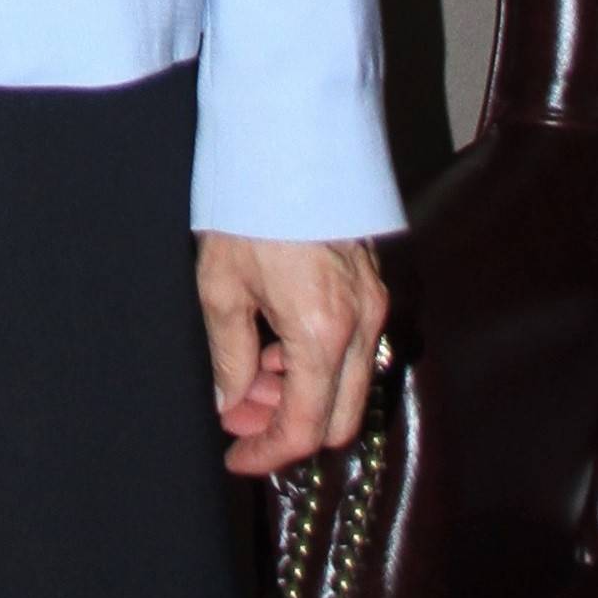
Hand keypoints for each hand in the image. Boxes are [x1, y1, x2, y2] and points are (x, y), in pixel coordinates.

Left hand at [197, 231, 388, 478]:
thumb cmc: (247, 208)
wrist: (287, 140)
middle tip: (240, 416)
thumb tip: (231, 403)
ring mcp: (377, 304)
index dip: (268, 452)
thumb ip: (230, 356)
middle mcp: (363, 325)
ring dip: (305, 394)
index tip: (236, 457)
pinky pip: (358, 348)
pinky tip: (280, 341)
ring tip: (252, 373)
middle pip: (340, 418)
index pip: (306, 428)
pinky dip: (322, 362)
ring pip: (352, 385)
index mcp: (322, 332)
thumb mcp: (221, 287)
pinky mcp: (376, 285)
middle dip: (288, 427)